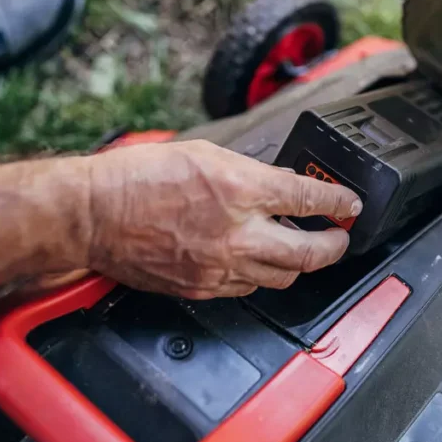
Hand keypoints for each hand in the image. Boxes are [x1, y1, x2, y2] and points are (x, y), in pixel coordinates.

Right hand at [85, 140, 361, 298]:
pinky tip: (259, 263)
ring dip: (299, 264)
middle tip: (340, 237)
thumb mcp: (204, 152)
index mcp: (239, 188)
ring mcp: (220, 266)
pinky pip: (248, 289)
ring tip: (302, 250)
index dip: (337, 202)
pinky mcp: (202, 288)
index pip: (309, 198)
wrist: (92, 214)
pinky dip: (261, 276)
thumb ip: (248, 171)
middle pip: (309, 252)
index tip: (348, 204)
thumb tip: (279, 182)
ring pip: (282, 277)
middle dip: (334, 245)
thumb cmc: (136, 178)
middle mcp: (236, 233)